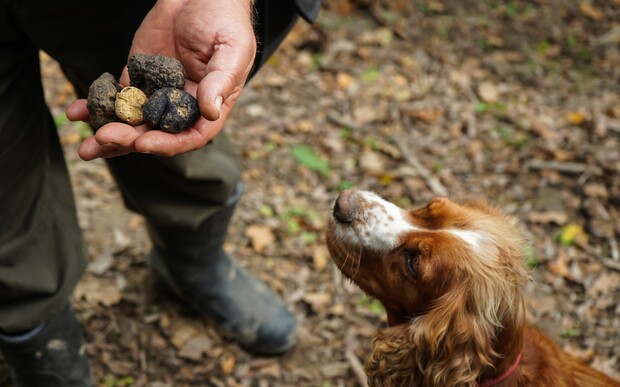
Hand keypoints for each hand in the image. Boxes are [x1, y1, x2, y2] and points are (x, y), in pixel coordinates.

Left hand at [67, 0, 255, 159]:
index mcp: (208, 106)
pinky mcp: (137, 76)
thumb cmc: (225, 21)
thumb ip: (220, 81)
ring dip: (109, 134)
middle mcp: (181, 105)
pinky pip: (116, 96)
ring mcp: (157, 93)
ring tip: (85, 146)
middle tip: (104, 138)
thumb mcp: (231, 50)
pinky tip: (79, 111)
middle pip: (154, 132)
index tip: (143, 143)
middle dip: (128, 140)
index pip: (188, 136)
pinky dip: (97, 105)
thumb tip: (210, 112)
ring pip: (132, 121)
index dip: (166, 143)